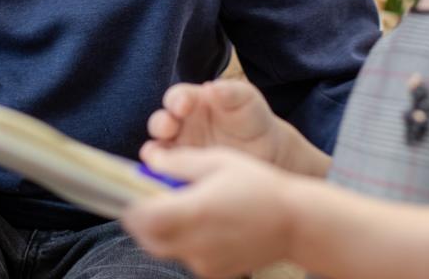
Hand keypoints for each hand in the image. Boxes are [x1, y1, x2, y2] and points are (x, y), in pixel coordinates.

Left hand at [122, 147, 297, 277]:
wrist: (296, 223)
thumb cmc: (259, 185)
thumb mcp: (219, 161)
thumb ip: (180, 162)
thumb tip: (150, 160)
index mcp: (194, 212)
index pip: (143, 219)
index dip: (132, 207)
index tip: (132, 193)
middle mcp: (196, 244)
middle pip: (149, 240)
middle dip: (143, 221)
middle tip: (149, 200)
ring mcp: (205, 263)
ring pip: (167, 250)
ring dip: (163, 231)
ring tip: (180, 208)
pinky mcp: (216, 273)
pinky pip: (187, 258)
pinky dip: (185, 243)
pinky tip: (203, 224)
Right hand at [144, 80, 281, 164]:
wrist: (267, 151)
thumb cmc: (253, 118)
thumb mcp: (246, 100)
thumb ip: (231, 92)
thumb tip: (211, 87)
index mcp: (193, 101)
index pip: (177, 97)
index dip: (176, 100)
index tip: (183, 106)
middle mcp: (181, 124)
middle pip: (160, 122)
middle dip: (161, 124)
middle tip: (168, 128)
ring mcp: (181, 148)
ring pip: (158, 148)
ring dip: (154, 151)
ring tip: (155, 155)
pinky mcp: (183, 170)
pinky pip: (167, 172)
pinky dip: (161, 173)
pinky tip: (164, 176)